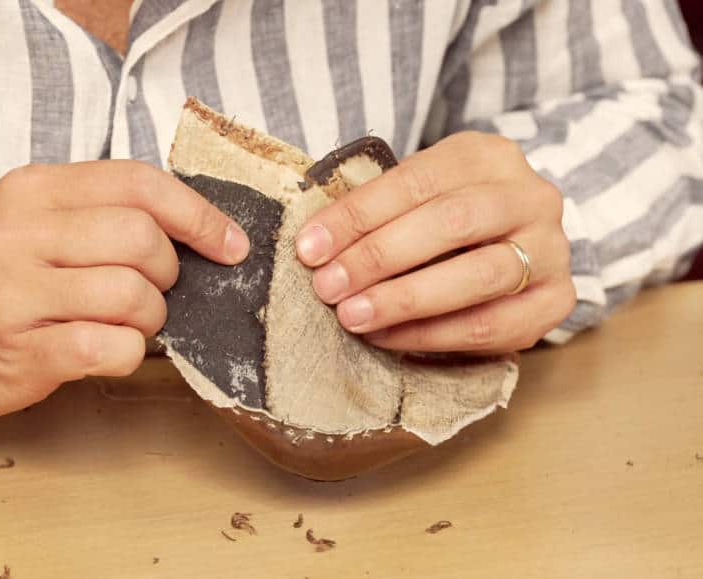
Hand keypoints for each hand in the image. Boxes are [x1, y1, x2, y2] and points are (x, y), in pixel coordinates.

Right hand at [0, 161, 249, 417]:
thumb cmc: (2, 277)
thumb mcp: (39, 221)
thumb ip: (105, 212)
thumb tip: (202, 228)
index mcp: (32, 190)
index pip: (138, 183)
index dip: (197, 214)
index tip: (229, 244)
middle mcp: (18, 234)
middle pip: (140, 239)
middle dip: (167, 273)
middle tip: (151, 290)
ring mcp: (13, 293)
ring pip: (131, 295)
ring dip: (150, 317)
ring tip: (127, 322)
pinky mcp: (19, 350)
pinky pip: (110, 347)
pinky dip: (128, 352)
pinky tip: (109, 349)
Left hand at [294, 132, 575, 353]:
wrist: (520, 246)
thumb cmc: (447, 221)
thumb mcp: (418, 197)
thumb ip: (379, 210)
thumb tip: (314, 245)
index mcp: (487, 156)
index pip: (415, 180)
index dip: (358, 215)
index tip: (309, 247)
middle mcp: (529, 195)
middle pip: (451, 222)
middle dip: (378, 257)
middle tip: (327, 286)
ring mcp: (552, 249)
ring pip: (478, 275)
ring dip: (405, 299)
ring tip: (352, 316)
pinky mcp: (556, 301)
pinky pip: (490, 325)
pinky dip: (431, 335)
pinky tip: (386, 338)